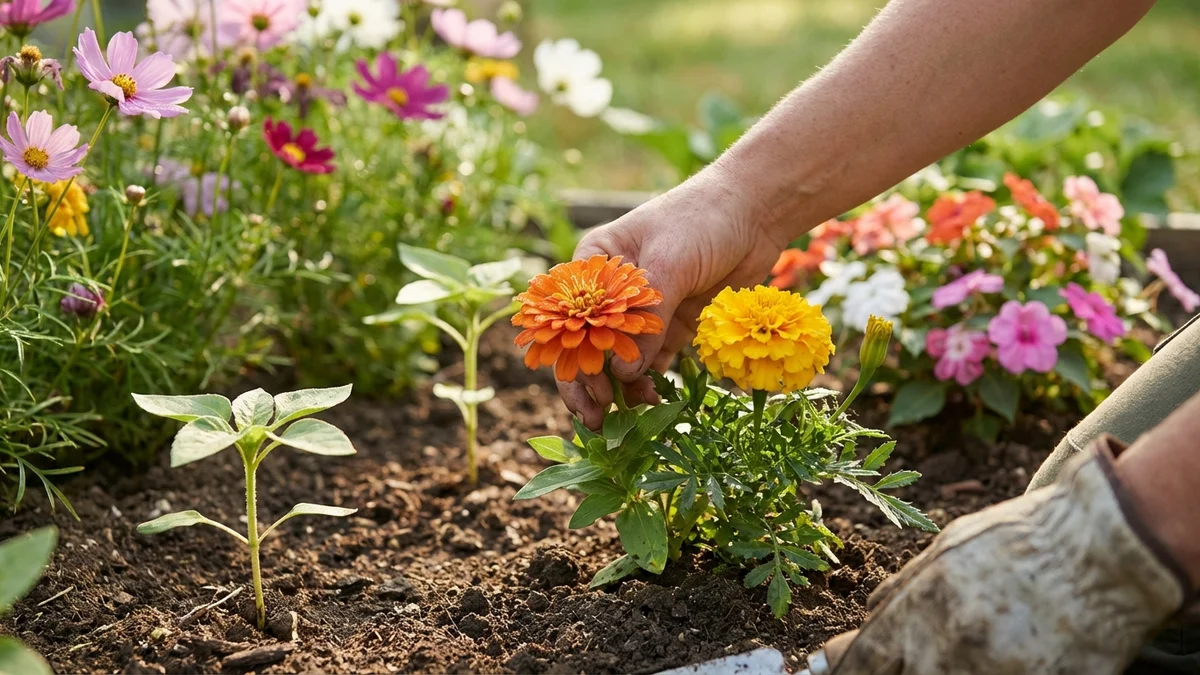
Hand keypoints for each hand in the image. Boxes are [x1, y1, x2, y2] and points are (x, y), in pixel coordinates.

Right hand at [558, 165, 788, 428]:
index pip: (569, 319)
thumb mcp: (670, 263)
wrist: (756, 211)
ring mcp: (645, 311)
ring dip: (620, 388)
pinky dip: (649, 381)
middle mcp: (614, 292)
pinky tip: (652, 398)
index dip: (570, 358)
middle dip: (590, 383)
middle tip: (596, 418)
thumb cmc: (701, 220)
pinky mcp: (673, 325)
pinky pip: (653, 361)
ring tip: (629, 412)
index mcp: (596, 265)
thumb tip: (624, 373)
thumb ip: (647, 319)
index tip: (585, 390)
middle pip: (590, 346)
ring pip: (621, 360)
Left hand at [803, 436, 1188, 674]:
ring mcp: (992, 674)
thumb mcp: (949, 548)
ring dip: (942, 672)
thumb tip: (871, 612)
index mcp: (921, 608)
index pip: (865, 660)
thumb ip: (905, 586)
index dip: (848, 667)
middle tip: (911, 659)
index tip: (842, 668)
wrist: (1107, 551)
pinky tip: (999, 662)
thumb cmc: (1027, 539)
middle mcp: (948, 648)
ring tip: (960, 654)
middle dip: (897, 672)